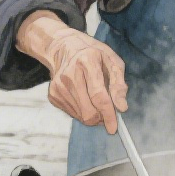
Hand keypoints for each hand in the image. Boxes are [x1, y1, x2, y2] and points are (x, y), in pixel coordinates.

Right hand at [16, 11, 127, 132]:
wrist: (62, 48)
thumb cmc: (92, 53)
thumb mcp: (112, 60)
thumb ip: (119, 84)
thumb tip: (122, 107)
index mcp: (87, 62)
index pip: (98, 96)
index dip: (108, 114)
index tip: (114, 127)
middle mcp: (69, 75)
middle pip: (88, 111)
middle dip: (101, 118)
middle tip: (108, 111)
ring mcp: (58, 86)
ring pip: (81, 116)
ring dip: (93, 114)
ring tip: (95, 100)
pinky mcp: (53, 95)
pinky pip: (73, 114)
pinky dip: (82, 111)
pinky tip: (83, 97)